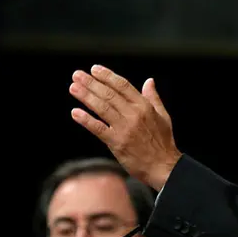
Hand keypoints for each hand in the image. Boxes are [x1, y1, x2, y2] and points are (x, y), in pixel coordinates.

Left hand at [68, 65, 181, 190]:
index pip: (122, 86)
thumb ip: (153, 97)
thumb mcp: (163, 116)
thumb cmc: (163, 143)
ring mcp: (124, 128)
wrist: (163, 167)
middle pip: (109, 94)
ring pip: (102, 108)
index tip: (94, 69)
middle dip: (91, 83)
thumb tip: (149, 81)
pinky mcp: (117, 143)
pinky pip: (98, 128)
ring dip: (86, 96)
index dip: (107, 76)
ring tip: (74, 88)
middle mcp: (134, 114)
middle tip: (77, 75)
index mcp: (144, 106)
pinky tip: (76, 113)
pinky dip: (86, 120)